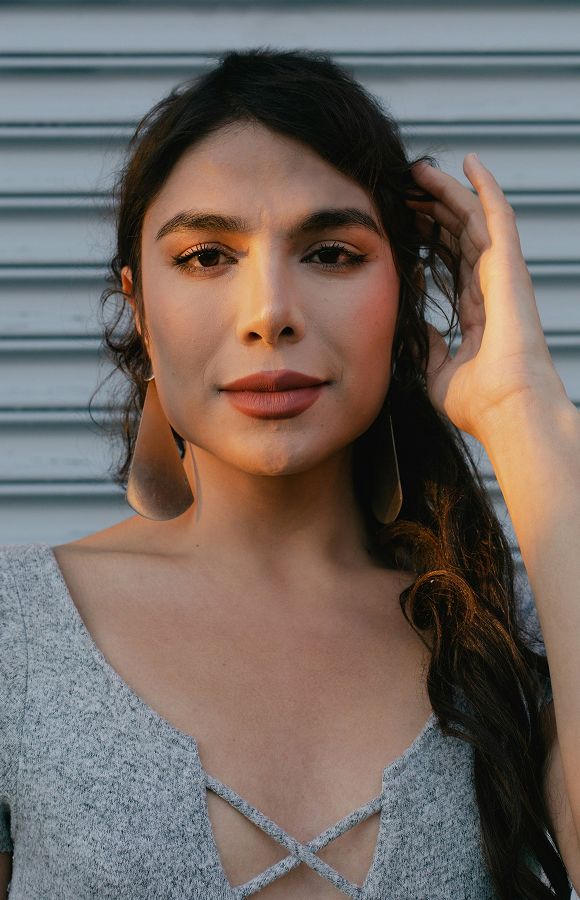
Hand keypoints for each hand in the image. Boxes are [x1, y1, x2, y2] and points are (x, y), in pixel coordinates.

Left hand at [406, 154, 566, 442]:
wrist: (507, 412)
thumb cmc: (479, 404)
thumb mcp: (437, 372)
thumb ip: (429, 346)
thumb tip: (418, 328)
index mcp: (478, 312)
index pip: (451, 263)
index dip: (430, 239)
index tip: (405, 223)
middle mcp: (491, 288)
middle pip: (460, 235)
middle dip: (433, 209)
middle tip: (404, 189)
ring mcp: (502, 275)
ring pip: (473, 219)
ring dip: (447, 192)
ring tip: (419, 172)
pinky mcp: (510, 267)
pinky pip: (497, 217)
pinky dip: (483, 187)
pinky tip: (467, 161)